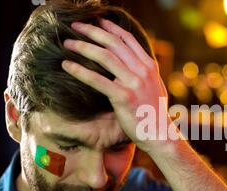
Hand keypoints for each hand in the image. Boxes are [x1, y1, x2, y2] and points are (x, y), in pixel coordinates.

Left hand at [61, 19, 171, 152]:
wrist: (159, 134)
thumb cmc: (153, 113)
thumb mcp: (155, 86)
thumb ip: (144, 72)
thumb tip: (132, 62)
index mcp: (149, 66)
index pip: (128, 39)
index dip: (110, 27)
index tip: (96, 21)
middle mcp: (143, 71)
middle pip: (114, 43)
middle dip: (92, 31)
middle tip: (75, 26)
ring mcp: (134, 83)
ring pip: (104, 57)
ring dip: (83, 46)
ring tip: (67, 43)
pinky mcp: (123, 97)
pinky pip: (97, 80)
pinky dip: (80, 70)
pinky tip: (67, 65)